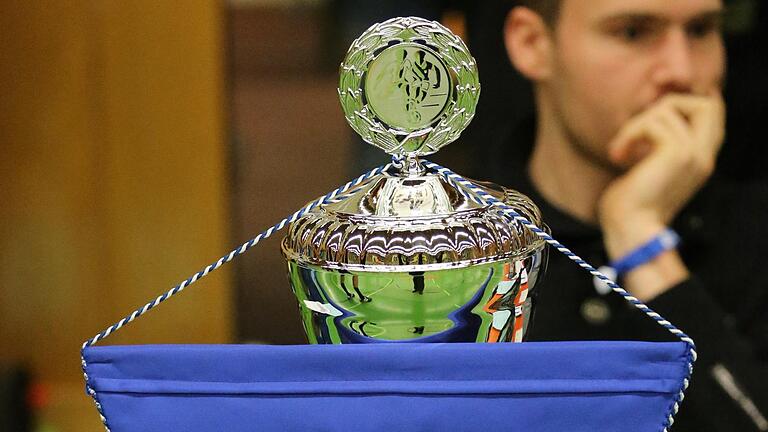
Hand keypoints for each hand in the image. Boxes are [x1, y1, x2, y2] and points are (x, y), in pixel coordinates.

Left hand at [598, 92, 724, 299]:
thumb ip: (659, 144)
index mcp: (700, 160)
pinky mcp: (676, 154)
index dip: (685, 105)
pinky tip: (617, 156)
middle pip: (707, 104)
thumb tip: (653, 113)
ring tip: (621, 150)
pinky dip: (629, 134)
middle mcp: (704, 156)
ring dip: (635, 124)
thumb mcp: (650, 168)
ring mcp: (694, 155)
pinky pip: (652, 122)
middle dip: (668, 105)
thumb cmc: (630, 205)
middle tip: (641, 130)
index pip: (713, 114)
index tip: (651, 120)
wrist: (630, 230)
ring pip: (668, 109)